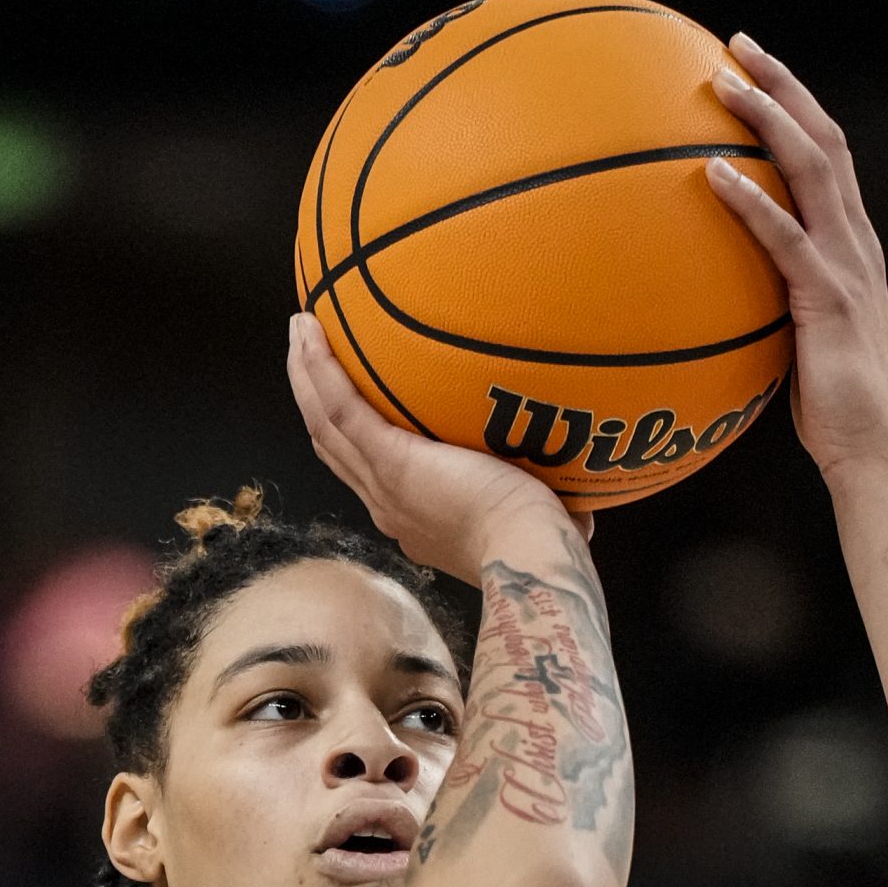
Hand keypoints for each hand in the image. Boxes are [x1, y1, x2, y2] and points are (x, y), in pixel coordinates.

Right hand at [287, 311, 587, 583]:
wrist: (530, 556)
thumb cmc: (542, 545)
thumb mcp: (538, 519)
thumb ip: (548, 503)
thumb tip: (586, 502)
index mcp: (414, 518)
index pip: (370, 474)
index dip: (352, 441)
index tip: (351, 405)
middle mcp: (388, 504)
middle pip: (334, 448)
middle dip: (315, 402)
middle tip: (306, 355)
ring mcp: (383, 482)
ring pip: (326, 425)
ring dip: (306, 376)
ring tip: (300, 331)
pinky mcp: (391, 459)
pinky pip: (341, 408)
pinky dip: (318, 369)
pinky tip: (309, 330)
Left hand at [704, 36, 887, 478]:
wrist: (870, 448)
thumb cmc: (828, 406)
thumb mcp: (797, 337)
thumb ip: (771, 300)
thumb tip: (716, 289)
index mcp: (852, 244)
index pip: (829, 156)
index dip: (797, 105)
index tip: (755, 69)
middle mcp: (857, 241)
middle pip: (826, 139)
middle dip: (783, 86)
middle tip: (738, 46)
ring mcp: (847, 266)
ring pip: (812, 170)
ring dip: (767, 120)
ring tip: (721, 85)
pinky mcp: (829, 299)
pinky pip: (785, 238)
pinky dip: (750, 202)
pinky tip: (712, 176)